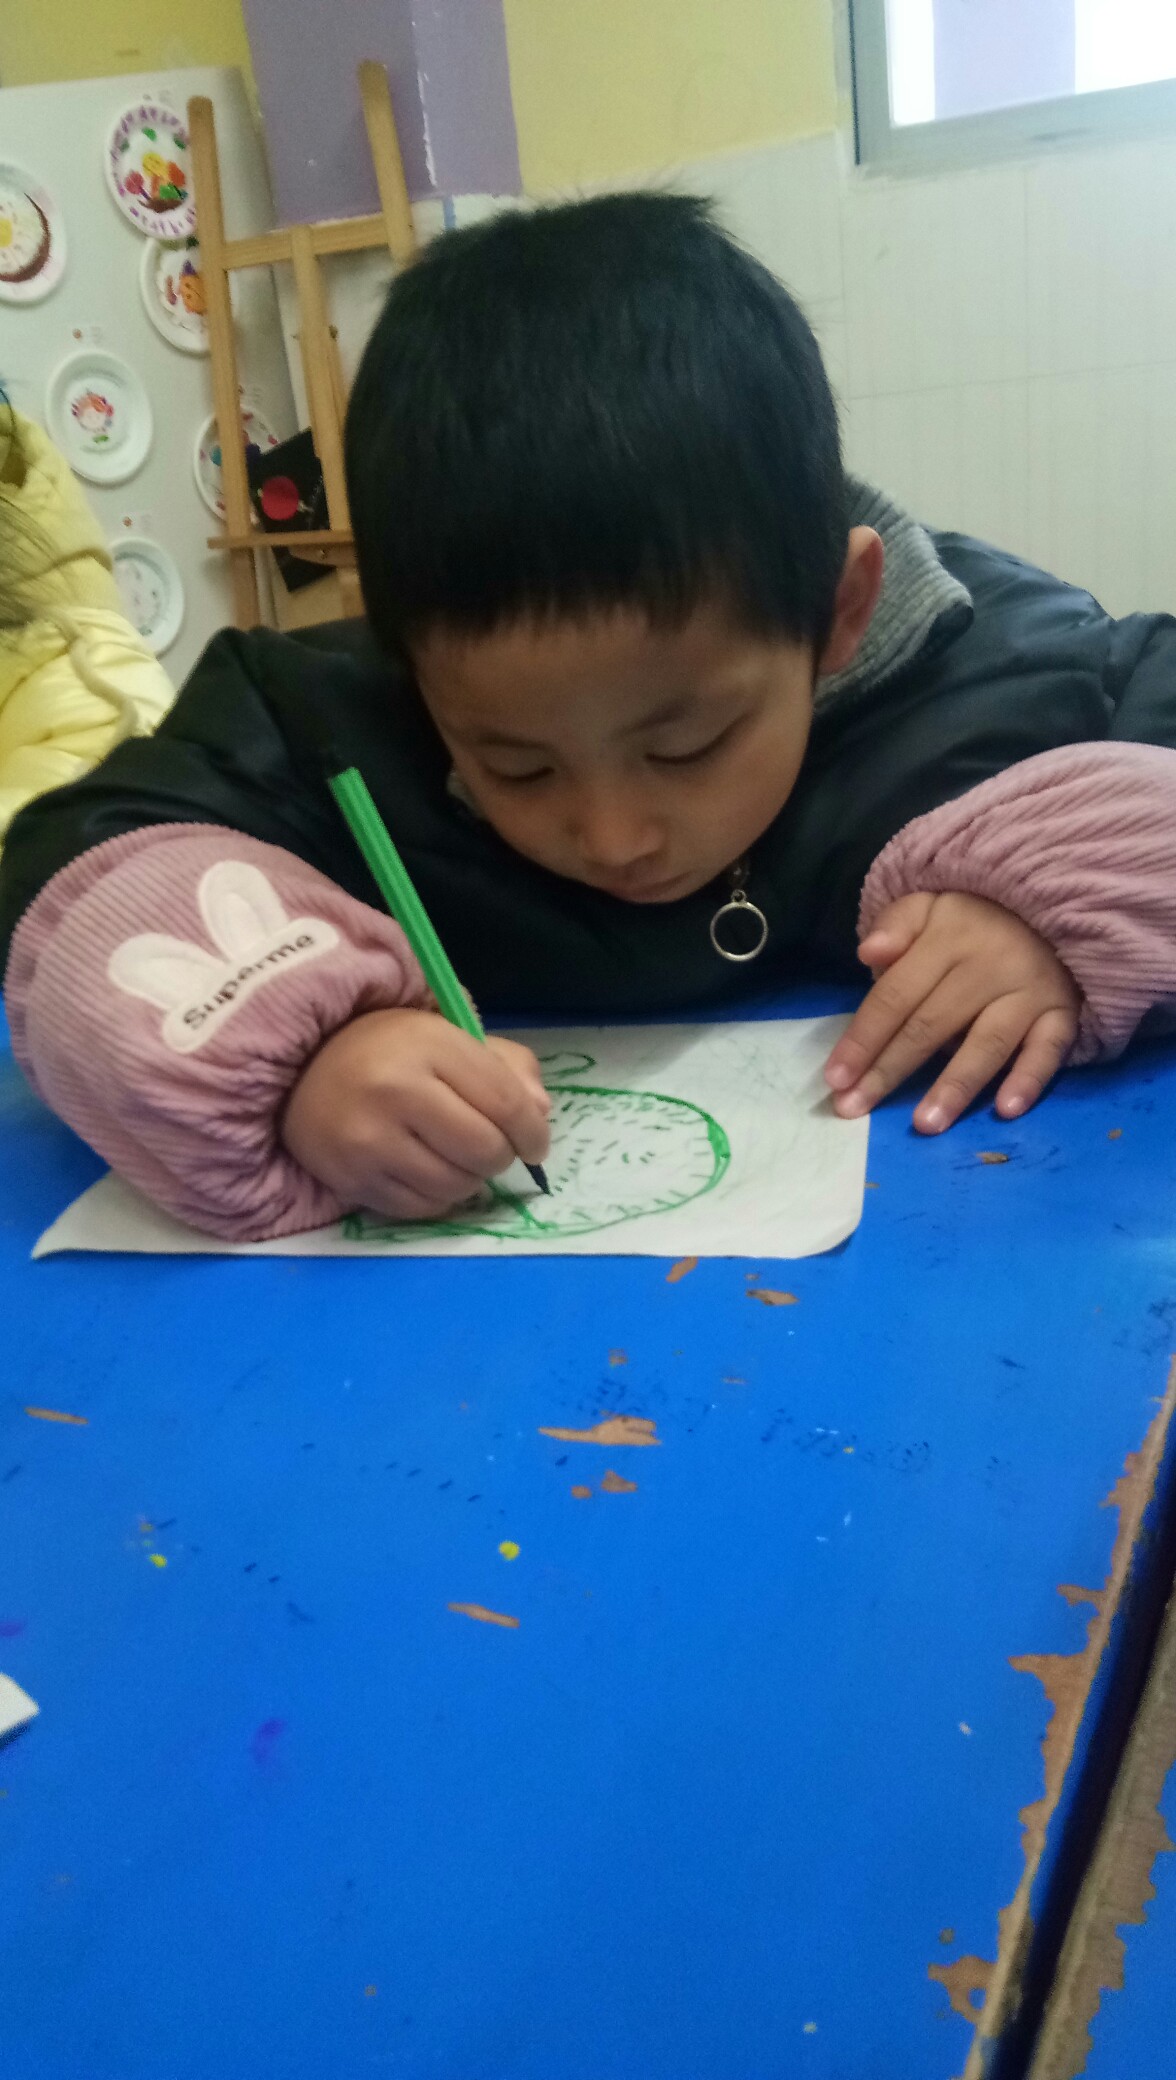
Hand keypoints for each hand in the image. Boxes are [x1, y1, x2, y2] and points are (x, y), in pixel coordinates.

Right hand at [282, 1008, 550, 1217]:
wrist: (302, 1070)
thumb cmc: (390, 1050)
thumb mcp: (451, 1037)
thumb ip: (507, 1069)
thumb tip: (540, 1116)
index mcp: (428, 1045)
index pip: (505, 1103)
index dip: (533, 1132)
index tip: (535, 1143)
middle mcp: (395, 1091)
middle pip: (485, 1150)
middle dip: (501, 1156)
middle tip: (491, 1147)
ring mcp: (368, 1140)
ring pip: (456, 1186)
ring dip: (470, 1179)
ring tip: (456, 1157)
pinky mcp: (350, 1179)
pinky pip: (421, 1209)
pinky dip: (437, 1197)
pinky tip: (427, 1171)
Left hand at [824, 891, 1080, 1131]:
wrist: (1057, 907)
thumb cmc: (978, 919)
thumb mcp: (931, 905)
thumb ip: (896, 925)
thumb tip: (869, 953)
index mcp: (947, 940)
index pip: (896, 996)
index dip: (863, 1038)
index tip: (835, 1078)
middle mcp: (988, 968)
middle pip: (931, 1026)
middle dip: (889, 1071)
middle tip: (856, 1110)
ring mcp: (1028, 992)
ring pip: (987, 1044)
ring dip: (955, 1087)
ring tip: (925, 1124)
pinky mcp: (1063, 1013)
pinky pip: (1048, 1050)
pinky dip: (1030, 1079)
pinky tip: (1006, 1110)